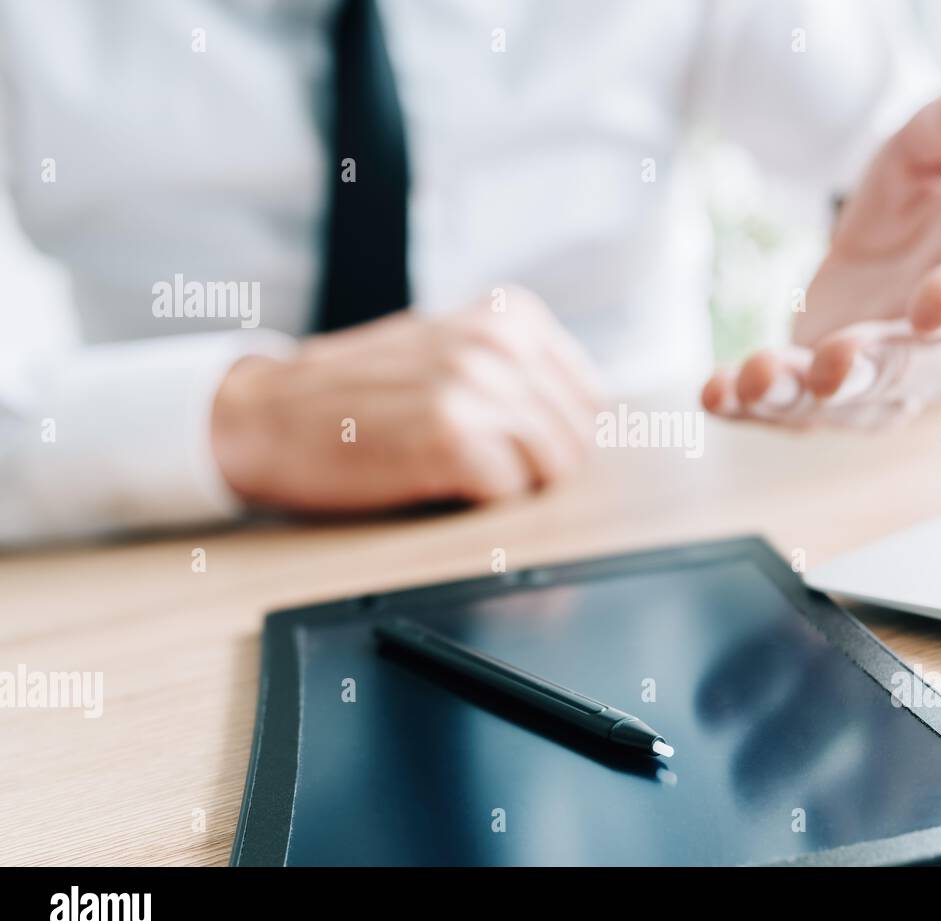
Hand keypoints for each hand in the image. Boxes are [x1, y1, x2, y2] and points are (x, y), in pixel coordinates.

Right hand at [211, 287, 604, 510]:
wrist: (264, 415)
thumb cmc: (356, 394)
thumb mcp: (447, 349)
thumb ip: (516, 369)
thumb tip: (587, 417)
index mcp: (510, 315)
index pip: (591, 402)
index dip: (556, 438)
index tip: (514, 446)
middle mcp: (499, 341)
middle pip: (578, 441)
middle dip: (537, 468)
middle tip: (475, 464)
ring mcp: (476, 384)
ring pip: (552, 469)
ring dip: (507, 485)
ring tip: (450, 466)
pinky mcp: (451, 434)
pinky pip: (509, 492)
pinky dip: (476, 499)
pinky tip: (431, 477)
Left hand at [702, 60, 940, 427]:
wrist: (912, 239)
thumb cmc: (939, 188)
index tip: (934, 306)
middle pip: (929, 370)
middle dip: (879, 370)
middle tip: (834, 367)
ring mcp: (896, 381)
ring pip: (859, 404)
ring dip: (805, 398)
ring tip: (755, 381)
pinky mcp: (836, 394)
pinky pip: (800, 415)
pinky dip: (755, 411)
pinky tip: (714, 394)